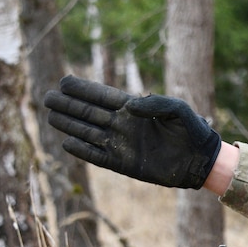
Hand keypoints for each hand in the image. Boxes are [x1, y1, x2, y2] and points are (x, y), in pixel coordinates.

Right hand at [43, 75, 221, 188]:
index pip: (102, 96)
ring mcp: (122, 144)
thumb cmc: (193, 131)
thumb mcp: (179, 110)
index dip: (83, 89)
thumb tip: (129, 107)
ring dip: (70, 125)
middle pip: (89, 113)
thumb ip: (156, 104)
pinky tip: (67, 144)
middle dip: (68, 105)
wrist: (200, 160)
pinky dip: (83, 151)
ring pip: (89, 133)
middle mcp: (124, 125)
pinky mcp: (124, 164)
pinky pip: (99, 156)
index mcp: (134, 108)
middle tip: (47, 97)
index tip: (64, 81)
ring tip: (50, 116)